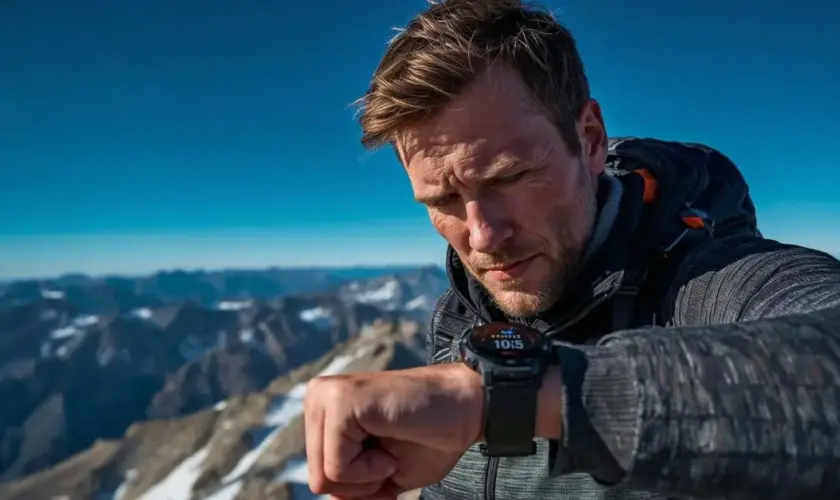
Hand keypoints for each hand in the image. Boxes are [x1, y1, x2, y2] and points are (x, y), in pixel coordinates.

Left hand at [303, 363, 483, 498]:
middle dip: (362, 482)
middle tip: (392, 454)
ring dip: (367, 476)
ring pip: (323, 476)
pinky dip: (370, 469)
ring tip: (391, 444)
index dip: (360, 484)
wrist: (467, 407)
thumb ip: (349, 487)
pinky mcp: (340, 402)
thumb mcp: (381, 475)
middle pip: (317, 478)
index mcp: (323, 411)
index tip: (389, 459)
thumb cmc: (430, 438)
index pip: (319, 475)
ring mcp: (326, 396)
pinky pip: (336, 468)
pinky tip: (391, 440)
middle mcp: (317, 396)